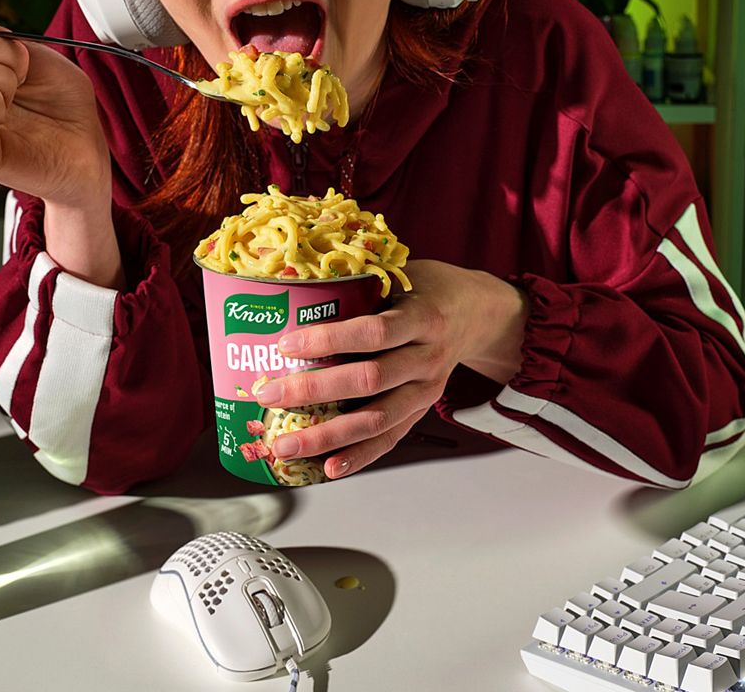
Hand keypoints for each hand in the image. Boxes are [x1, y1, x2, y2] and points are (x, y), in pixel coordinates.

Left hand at [254, 259, 526, 479]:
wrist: (476, 314)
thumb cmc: (427, 289)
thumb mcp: (402, 274)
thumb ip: (360, 287)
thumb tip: (294, 290)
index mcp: (423, 318)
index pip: (374, 332)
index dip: (329, 339)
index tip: (286, 343)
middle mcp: (428, 357)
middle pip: (370, 381)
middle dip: (314, 391)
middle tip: (269, 396)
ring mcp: (427, 390)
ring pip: (378, 419)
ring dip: (328, 436)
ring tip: (286, 445)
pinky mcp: (422, 411)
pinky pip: (390, 439)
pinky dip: (359, 456)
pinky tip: (328, 468)